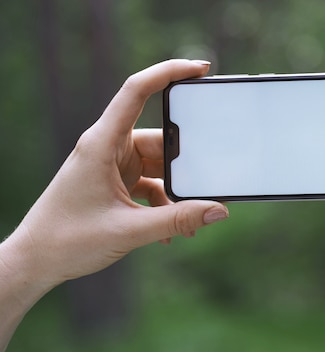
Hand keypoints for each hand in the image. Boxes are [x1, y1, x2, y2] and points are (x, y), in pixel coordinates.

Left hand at [2, 59, 228, 288]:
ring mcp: (112, 165)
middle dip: (186, 164)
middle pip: (160, 140)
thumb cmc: (67, 240)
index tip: (200, 68)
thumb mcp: (129, 230)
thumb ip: (177, 220)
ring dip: (176, 192)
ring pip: (158, 166)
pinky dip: (164, 204)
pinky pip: (150, 185)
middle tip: (208, 183)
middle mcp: (107, 148)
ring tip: (190, 220)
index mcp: (102, 143)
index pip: (136, 91)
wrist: (35, 262)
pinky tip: (171, 231)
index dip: (168, 72)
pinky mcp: (114, 183)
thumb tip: (219, 211)